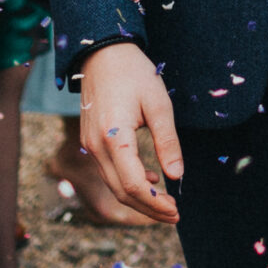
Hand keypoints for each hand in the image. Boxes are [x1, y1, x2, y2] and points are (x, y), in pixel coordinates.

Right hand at [74, 42, 182, 223]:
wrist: (103, 53)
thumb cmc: (135, 74)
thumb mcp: (159, 104)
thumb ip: (167, 141)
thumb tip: (177, 176)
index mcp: (113, 137)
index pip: (133, 185)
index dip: (155, 203)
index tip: (176, 210)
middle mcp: (96, 146)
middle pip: (121, 192)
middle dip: (149, 208)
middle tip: (175, 213)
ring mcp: (89, 144)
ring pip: (113, 184)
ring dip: (139, 197)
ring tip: (166, 201)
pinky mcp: (90, 140)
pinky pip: (109, 171)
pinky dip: (128, 182)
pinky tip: (150, 179)